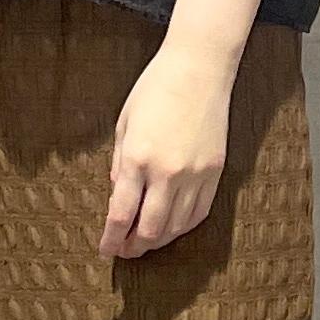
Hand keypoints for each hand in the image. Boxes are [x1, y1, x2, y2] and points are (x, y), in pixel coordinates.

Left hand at [98, 39, 237, 259]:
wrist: (199, 68)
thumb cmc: (156, 89)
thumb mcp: (125, 124)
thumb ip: (119, 164)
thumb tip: (119, 196)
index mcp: (138, 158)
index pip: (120, 214)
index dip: (110, 239)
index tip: (104, 249)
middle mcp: (167, 172)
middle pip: (149, 230)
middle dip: (132, 247)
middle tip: (122, 251)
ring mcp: (195, 174)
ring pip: (176, 227)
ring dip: (157, 241)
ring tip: (144, 242)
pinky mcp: (215, 172)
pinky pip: (199, 213)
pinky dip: (183, 227)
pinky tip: (171, 227)